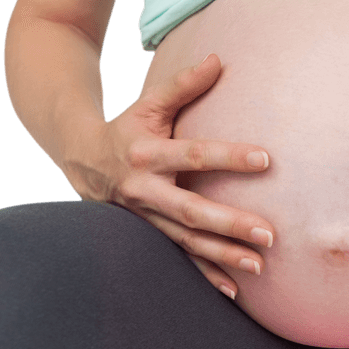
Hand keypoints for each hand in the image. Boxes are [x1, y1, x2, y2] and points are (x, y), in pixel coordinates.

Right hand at [80, 53, 276, 299]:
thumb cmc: (127, 127)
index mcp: (146, 153)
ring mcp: (143, 219)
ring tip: (258, 266)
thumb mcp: (149, 104)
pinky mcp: (146, 236)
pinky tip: (233, 291)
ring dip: (222, 256)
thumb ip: (183, 85)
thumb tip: (219, 58)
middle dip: (230, 223)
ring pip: (186, 242)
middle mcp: (143, 190)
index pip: (194, 154)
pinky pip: (178, 259)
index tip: (266, 160)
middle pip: (191, 210)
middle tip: (269, 234)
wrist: (79, 158)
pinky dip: (204, 277)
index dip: (229, 157)